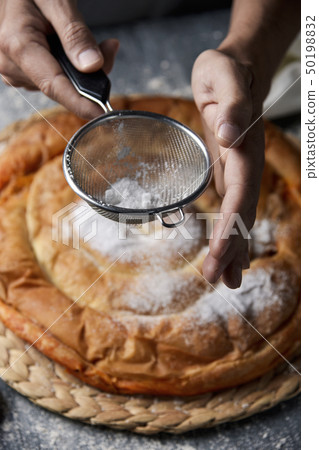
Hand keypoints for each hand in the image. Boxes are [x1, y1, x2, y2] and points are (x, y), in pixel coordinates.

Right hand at [0, 0, 118, 118]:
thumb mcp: (55, 0)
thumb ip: (74, 33)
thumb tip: (91, 66)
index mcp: (17, 44)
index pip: (53, 85)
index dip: (80, 103)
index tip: (101, 113)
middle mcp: (11, 64)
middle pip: (60, 86)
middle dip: (88, 77)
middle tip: (107, 49)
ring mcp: (14, 71)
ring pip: (59, 85)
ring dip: (79, 71)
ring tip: (86, 42)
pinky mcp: (21, 72)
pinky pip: (52, 79)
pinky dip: (69, 69)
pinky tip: (71, 49)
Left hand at [192, 49, 264, 288]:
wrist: (234, 71)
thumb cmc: (225, 72)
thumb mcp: (223, 77)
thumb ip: (231, 106)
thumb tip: (229, 135)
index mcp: (245, 150)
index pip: (239, 196)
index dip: (231, 228)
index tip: (218, 256)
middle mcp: (246, 166)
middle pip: (241, 214)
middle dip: (230, 248)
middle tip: (216, 280)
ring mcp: (239, 171)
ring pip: (239, 216)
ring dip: (235, 248)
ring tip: (227, 280)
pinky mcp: (229, 172)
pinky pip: (232, 208)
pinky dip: (231, 232)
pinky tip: (228, 251)